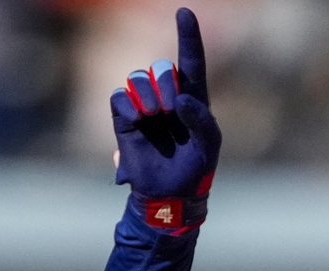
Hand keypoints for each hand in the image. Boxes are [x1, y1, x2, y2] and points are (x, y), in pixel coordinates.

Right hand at [111, 8, 219, 232]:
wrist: (170, 195)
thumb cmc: (195, 169)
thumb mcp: (210, 146)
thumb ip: (202, 120)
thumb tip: (180, 99)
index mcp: (193, 96)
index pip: (191, 59)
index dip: (188, 35)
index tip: (185, 13)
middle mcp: (167, 95)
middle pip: (161, 68)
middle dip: (166, 86)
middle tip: (170, 111)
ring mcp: (145, 105)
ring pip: (139, 78)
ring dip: (148, 96)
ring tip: (154, 118)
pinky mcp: (124, 118)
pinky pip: (119, 97)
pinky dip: (128, 106)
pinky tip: (137, 121)